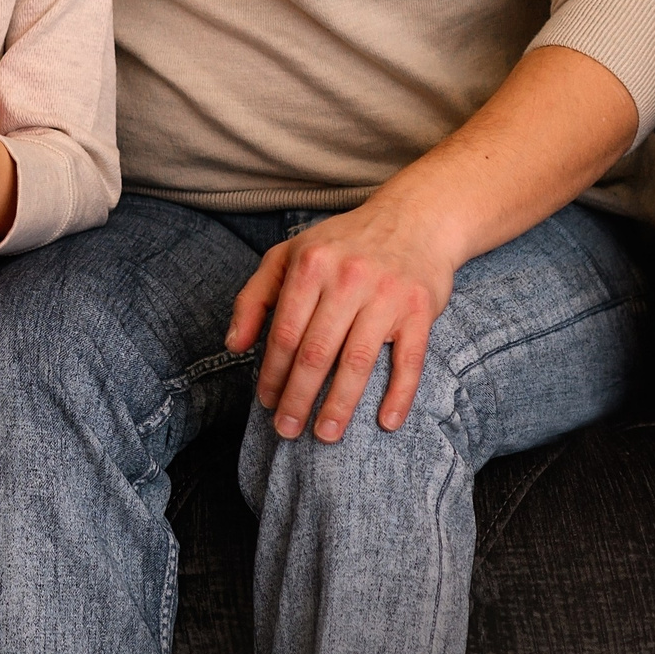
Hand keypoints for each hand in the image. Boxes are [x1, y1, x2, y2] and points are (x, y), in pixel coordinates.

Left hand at [225, 197, 455, 441]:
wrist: (414, 219)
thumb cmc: (343, 243)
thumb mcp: (288, 255)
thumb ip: (254, 297)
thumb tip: (234, 346)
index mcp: (311, 265)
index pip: (284, 332)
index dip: (272, 372)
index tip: (265, 401)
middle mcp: (348, 278)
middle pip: (316, 352)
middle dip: (297, 397)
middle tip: (286, 429)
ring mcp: (387, 295)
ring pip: (358, 361)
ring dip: (340, 404)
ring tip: (325, 434)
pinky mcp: (420, 309)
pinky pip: (410, 360)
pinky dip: (399, 394)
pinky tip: (386, 422)